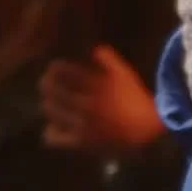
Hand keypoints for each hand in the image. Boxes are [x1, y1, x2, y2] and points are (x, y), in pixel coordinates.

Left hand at [39, 45, 164, 152]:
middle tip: (45, 82)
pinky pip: (55, 136)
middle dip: (46, 83)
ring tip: (50, 102)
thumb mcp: (125, 73)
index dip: (54, 68)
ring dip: (49, 103)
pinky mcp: (80, 141)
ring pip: (50, 111)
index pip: (63, 72)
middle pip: (52, 90)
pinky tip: (56, 126)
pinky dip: (52, 131)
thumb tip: (93, 49)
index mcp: (95, 85)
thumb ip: (108, 58)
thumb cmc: (135, 97)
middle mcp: (85, 103)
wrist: (146, 127)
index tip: (53, 67)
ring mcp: (81, 123)